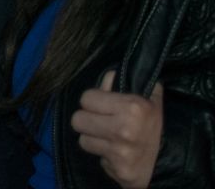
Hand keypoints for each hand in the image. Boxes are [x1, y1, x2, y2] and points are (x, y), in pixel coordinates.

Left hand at [70, 71, 162, 188]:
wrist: (168, 161)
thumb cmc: (151, 126)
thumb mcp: (147, 99)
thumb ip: (123, 83)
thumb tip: (107, 76)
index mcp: (132, 107)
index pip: (86, 98)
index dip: (93, 101)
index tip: (101, 105)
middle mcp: (124, 130)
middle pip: (77, 119)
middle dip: (87, 120)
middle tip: (100, 121)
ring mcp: (120, 151)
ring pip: (82, 139)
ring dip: (92, 138)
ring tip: (108, 137)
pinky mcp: (118, 169)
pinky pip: (95, 156)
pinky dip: (101, 153)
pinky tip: (113, 151)